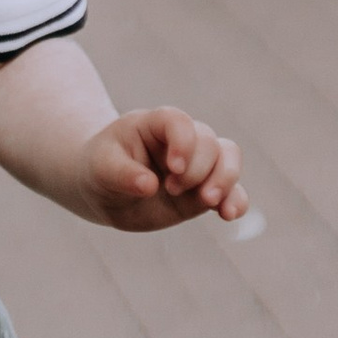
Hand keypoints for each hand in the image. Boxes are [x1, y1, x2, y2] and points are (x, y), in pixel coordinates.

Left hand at [82, 108, 248, 234]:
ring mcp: (196, 165)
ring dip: (225, 180)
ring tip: (208, 202)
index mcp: (154, 125)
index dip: (184, 142)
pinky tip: (228, 215)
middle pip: (208, 142)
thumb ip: (122, 174)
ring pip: (228, 159)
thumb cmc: (101, 168)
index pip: (178, 122)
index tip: (173, 168)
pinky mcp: (204, 191)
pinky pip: (232, 191)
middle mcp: (182, 141)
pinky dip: (235, 201)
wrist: (106, 190)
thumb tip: (148, 186)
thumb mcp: (101, 168)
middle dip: (197, 169)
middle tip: (172, 189)